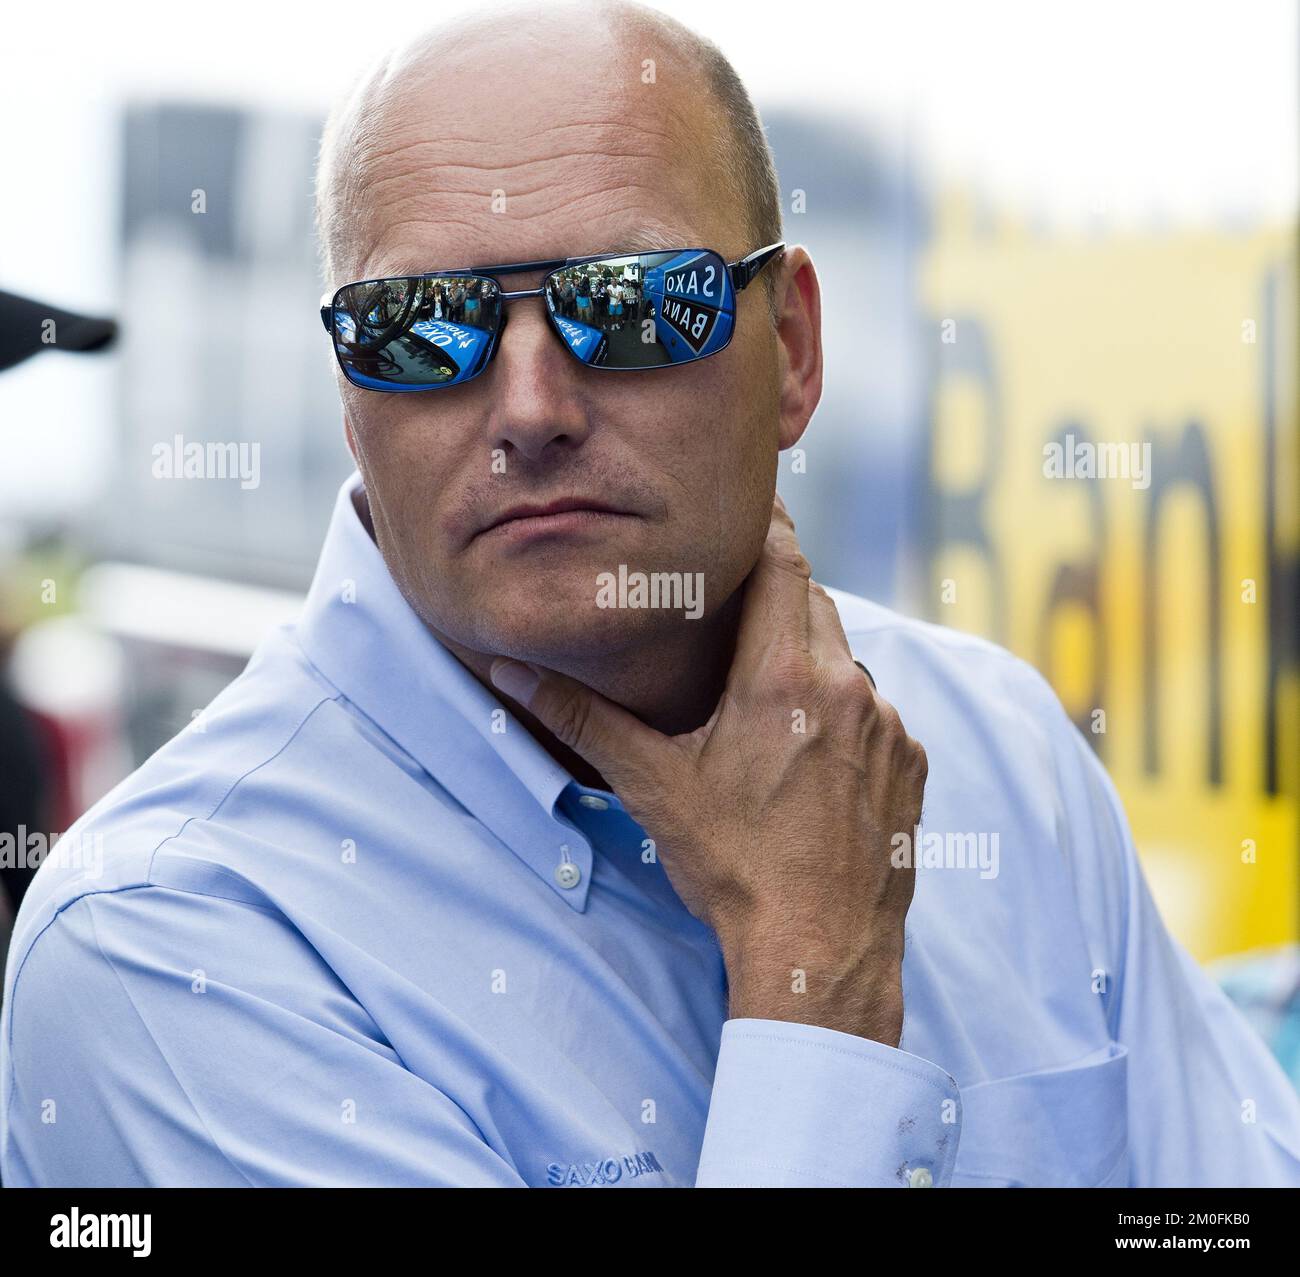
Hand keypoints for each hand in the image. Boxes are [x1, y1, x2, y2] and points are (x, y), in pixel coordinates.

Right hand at [489, 496, 927, 1045]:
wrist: (820, 950)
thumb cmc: (734, 867)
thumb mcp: (654, 786)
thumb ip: (584, 719)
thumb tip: (511, 673)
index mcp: (782, 677)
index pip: (784, 561)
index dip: (766, 526)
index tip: (745, 506)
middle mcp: (849, 686)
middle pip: (814, 602)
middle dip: (776, 597)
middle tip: (735, 606)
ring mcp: (890, 725)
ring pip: (846, 657)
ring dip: (808, 659)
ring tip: (765, 697)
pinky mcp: (911, 762)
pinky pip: (877, 709)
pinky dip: (844, 711)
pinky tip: (808, 755)